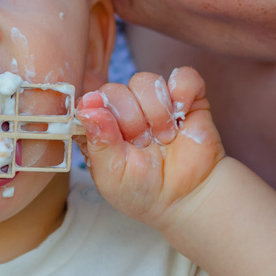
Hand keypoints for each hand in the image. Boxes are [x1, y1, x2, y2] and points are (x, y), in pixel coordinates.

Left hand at [76, 67, 224, 227]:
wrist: (187, 198)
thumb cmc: (144, 191)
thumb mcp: (112, 175)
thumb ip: (99, 141)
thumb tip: (87, 105)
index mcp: (101, 126)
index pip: (88, 102)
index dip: (99, 114)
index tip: (113, 133)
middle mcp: (125, 109)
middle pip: (115, 90)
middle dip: (130, 120)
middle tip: (143, 144)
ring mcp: (154, 101)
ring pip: (145, 81)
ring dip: (156, 111)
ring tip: (165, 137)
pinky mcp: (186, 97)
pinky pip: (183, 76)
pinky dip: (183, 92)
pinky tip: (182, 115)